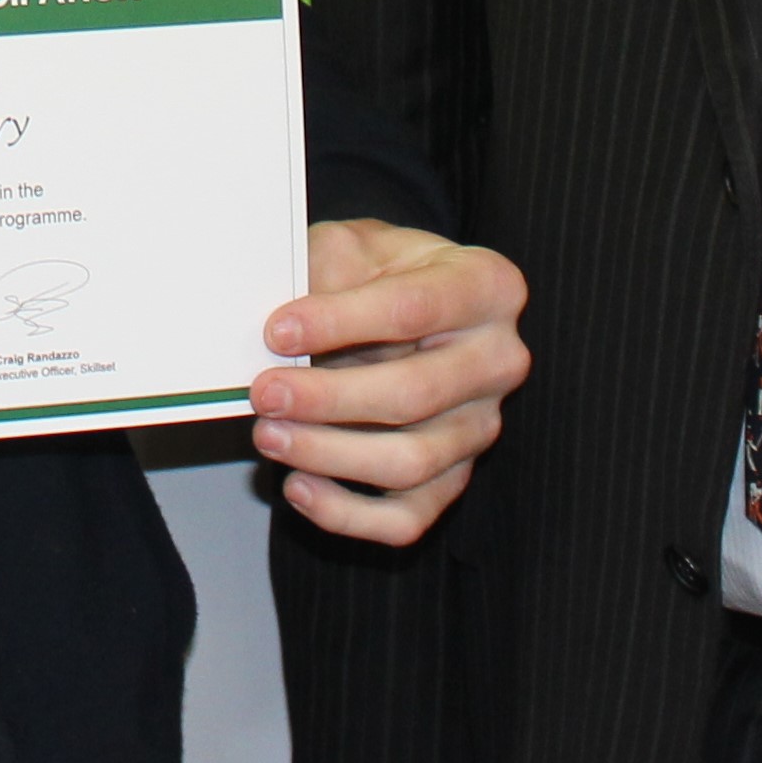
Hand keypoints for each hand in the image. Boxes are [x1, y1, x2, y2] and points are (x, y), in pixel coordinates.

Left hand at [254, 221, 530, 544]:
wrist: (405, 301)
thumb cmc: (381, 271)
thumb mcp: (354, 245)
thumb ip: (326, 273)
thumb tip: (280, 330)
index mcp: (486, 287)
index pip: (411, 308)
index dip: (339, 322)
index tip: (277, 331)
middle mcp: (497, 361)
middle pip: (414, 395)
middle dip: (328, 399)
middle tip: (264, 393)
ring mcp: (480, 425)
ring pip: (410, 462)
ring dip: (329, 455)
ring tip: (269, 435)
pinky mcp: (455, 475)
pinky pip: (408, 517)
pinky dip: (348, 513)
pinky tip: (298, 485)